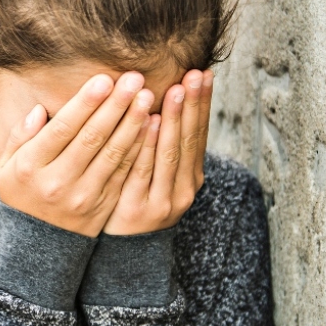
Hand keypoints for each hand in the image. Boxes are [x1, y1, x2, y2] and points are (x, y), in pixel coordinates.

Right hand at [0, 73, 154, 236]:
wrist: (37, 243)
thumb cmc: (22, 192)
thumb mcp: (8, 164)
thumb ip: (21, 135)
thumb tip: (40, 110)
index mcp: (31, 167)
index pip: (62, 129)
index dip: (85, 103)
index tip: (104, 79)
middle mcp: (58, 181)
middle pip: (92, 138)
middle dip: (115, 106)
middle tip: (134, 79)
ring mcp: (83, 196)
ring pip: (113, 154)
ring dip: (133, 123)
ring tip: (147, 96)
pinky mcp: (103, 205)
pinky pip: (124, 172)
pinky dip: (139, 148)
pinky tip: (151, 126)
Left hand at [105, 69, 212, 234]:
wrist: (122, 252)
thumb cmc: (135, 202)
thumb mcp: (156, 176)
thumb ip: (161, 144)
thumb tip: (162, 100)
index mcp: (190, 176)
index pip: (199, 133)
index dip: (202, 104)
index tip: (204, 73)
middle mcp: (184, 188)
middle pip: (189, 140)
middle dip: (193, 105)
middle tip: (194, 75)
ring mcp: (164, 200)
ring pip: (170, 153)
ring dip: (175, 120)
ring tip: (177, 90)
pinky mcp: (140, 209)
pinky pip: (143, 170)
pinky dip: (149, 146)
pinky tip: (151, 122)